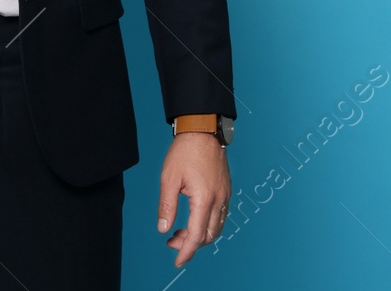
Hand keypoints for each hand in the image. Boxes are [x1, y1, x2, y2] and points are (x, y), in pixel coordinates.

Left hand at [156, 132, 231, 266]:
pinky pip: (221, 216)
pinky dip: (208, 224)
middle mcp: (219, 200)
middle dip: (191, 244)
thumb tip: (163, 229)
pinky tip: (194, 219)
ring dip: (200, 235)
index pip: (197, 235)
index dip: (187, 251)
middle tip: (171, 240)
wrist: (203, 130)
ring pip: (217, 228)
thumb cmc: (185, 151)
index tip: (177, 261)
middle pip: (209, 235)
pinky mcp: (226, 190)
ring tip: (180, 231)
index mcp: (204, 198)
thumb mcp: (169, 178)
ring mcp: (225, 195)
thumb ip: (166, 205)